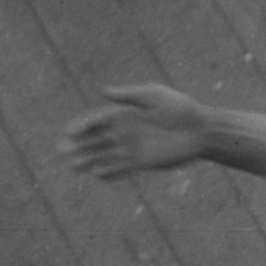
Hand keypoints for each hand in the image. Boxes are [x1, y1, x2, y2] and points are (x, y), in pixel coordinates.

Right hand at [59, 84, 210, 178]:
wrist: (203, 130)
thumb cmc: (181, 109)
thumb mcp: (155, 96)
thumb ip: (129, 95)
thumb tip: (103, 91)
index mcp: (126, 115)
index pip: (97, 121)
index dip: (82, 126)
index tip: (68, 132)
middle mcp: (126, 132)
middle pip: (96, 140)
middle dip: (79, 146)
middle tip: (62, 152)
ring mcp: (134, 149)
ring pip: (105, 156)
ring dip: (89, 161)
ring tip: (74, 166)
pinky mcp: (144, 163)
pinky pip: (122, 169)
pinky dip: (110, 172)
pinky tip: (98, 174)